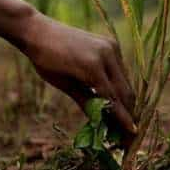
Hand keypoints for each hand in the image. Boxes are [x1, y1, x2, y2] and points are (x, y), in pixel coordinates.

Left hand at [20, 12, 137, 140]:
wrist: (39, 31)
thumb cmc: (46, 61)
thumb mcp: (64, 85)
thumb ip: (87, 102)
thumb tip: (102, 124)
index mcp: (92, 66)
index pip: (113, 99)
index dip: (123, 120)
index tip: (130, 138)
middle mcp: (107, 54)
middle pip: (125, 91)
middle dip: (129, 114)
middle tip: (128, 135)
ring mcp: (111, 47)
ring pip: (126, 81)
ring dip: (126, 102)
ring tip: (122, 122)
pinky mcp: (111, 44)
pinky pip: (120, 70)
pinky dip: (120, 86)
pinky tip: (116, 101)